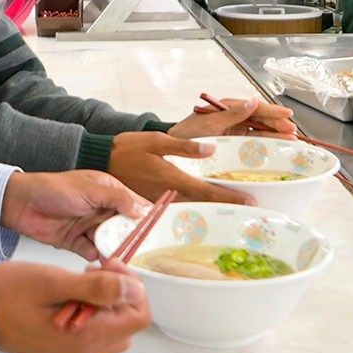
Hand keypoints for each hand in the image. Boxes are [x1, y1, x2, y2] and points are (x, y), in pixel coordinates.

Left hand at [0, 170, 147, 259]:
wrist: (21, 204)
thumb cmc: (53, 189)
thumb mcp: (90, 190)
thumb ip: (117, 200)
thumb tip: (143, 211)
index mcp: (107, 190)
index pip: (134, 204)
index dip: (147, 217)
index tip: (162, 232)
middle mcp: (100, 209)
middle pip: (124, 227)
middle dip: (132, 238)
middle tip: (144, 253)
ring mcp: (88, 226)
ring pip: (109, 241)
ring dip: (114, 250)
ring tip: (123, 261)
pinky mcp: (75, 241)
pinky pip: (92, 252)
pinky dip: (96, 257)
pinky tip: (101, 262)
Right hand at [0, 260, 149, 352]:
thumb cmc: (9, 292)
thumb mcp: (54, 281)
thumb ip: (97, 287)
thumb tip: (134, 289)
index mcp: (85, 339)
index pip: (138, 317)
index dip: (131, 287)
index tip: (109, 266)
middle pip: (127, 326)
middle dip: (119, 295)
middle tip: (93, 271)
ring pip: (112, 333)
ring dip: (106, 306)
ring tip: (80, 283)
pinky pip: (92, 339)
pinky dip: (91, 317)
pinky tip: (69, 298)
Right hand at [108, 131, 255, 204]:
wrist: (101, 161)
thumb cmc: (127, 149)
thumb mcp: (156, 140)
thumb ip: (184, 146)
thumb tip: (210, 150)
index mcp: (172, 179)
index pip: (208, 192)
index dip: (230, 197)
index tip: (250, 202)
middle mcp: (168, 196)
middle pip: (203, 206)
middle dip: (226, 209)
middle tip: (247, 211)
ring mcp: (160, 203)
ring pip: (191, 211)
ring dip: (211, 213)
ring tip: (231, 212)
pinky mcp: (152, 205)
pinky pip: (177, 212)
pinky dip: (193, 213)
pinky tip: (203, 211)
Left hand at [173, 97, 297, 138]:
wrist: (173, 152)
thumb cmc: (187, 135)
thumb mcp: (209, 124)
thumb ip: (232, 114)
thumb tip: (254, 101)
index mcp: (227, 107)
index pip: (254, 107)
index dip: (272, 111)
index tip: (288, 115)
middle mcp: (233, 116)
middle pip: (261, 118)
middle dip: (278, 123)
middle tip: (293, 132)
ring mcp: (235, 129)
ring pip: (260, 129)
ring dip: (276, 134)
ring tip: (292, 140)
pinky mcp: (234, 141)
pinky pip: (254, 140)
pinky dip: (267, 143)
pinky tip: (279, 146)